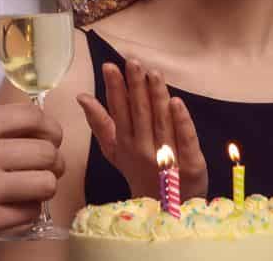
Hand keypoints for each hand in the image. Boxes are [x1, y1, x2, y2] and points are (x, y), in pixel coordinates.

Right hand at [0, 102, 64, 253]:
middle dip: (54, 162)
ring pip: (45, 183)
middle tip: (46, 170)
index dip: (51, 129)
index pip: (34, 116)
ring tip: (32, 190)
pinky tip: (15, 208)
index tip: (50, 140)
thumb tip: (30, 129)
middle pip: (47, 152)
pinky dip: (29, 211)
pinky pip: (30, 212)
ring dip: (45, 188)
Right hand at [76, 59, 208, 199]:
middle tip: (133, 62)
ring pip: (161, 122)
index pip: (119, 112)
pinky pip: (185, 140)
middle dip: (136, 87)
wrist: (165, 209)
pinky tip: (177, 102)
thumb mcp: (115, 151)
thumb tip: (82, 97)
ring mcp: (167, 158)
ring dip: (157, 97)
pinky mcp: (190, 165)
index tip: (110, 67)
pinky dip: (181, 122)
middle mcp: (143, 150)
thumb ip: (100, 124)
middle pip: (140, 114)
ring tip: (154, 73)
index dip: (115, 89)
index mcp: (125, 144)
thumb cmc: (140, 172)